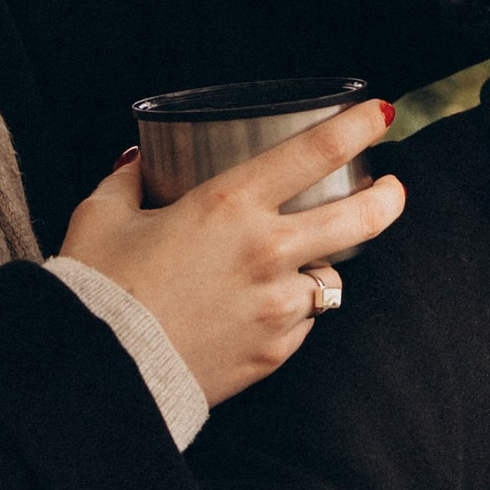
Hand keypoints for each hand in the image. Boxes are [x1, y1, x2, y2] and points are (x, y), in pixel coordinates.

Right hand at [57, 102, 404, 409]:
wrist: (101, 374)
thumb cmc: (98, 287)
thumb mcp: (104, 216)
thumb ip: (128, 181)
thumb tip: (137, 162)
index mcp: (230, 205)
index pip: (316, 152)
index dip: (358, 126)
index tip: (379, 115)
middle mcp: (267, 252)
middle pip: (360, 218)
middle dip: (387, 198)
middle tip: (392, 188)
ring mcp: (277, 305)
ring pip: (330, 278)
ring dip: (323, 265)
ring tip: (308, 260)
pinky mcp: (274, 351)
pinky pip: (302, 323)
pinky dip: (292, 312)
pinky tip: (265, 307)